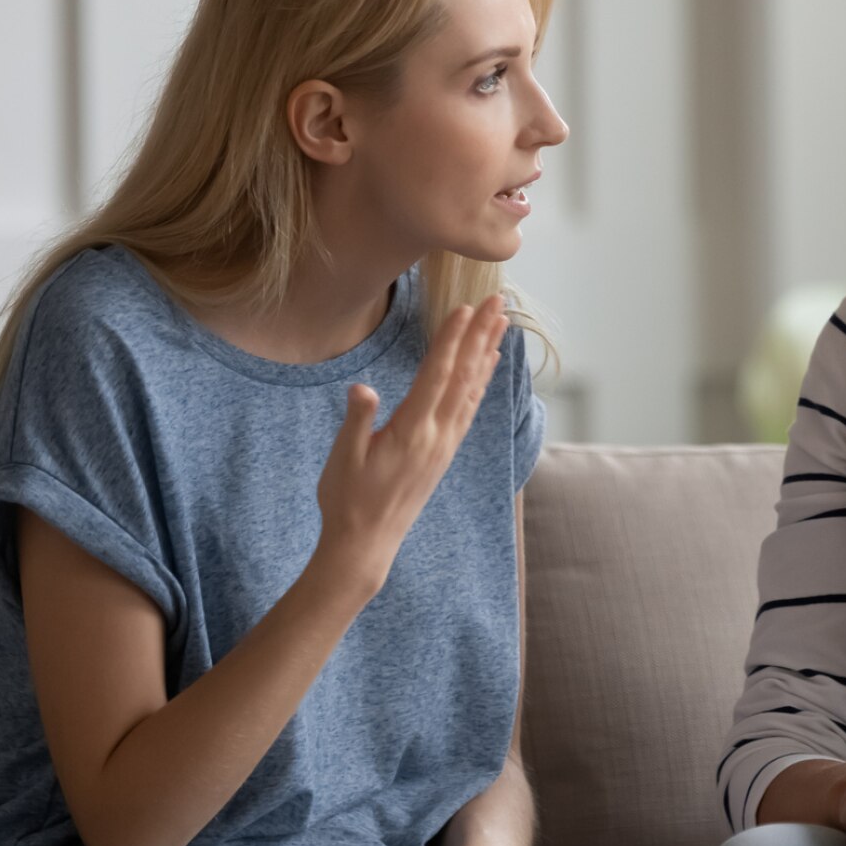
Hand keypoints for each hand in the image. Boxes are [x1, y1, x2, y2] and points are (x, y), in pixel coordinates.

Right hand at [316, 297, 507, 595]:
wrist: (366, 544)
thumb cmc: (347, 500)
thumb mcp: (343, 458)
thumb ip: (357, 421)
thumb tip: (363, 388)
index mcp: (412, 432)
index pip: (437, 375)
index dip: (452, 339)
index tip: (465, 308)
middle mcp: (437, 436)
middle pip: (464, 375)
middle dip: (480, 335)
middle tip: (496, 301)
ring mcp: (444, 445)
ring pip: (472, 389)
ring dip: (487, 353)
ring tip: (501, 323)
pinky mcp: (444, 453)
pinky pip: (468, 409)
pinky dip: (480, 381)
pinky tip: (487, 366)